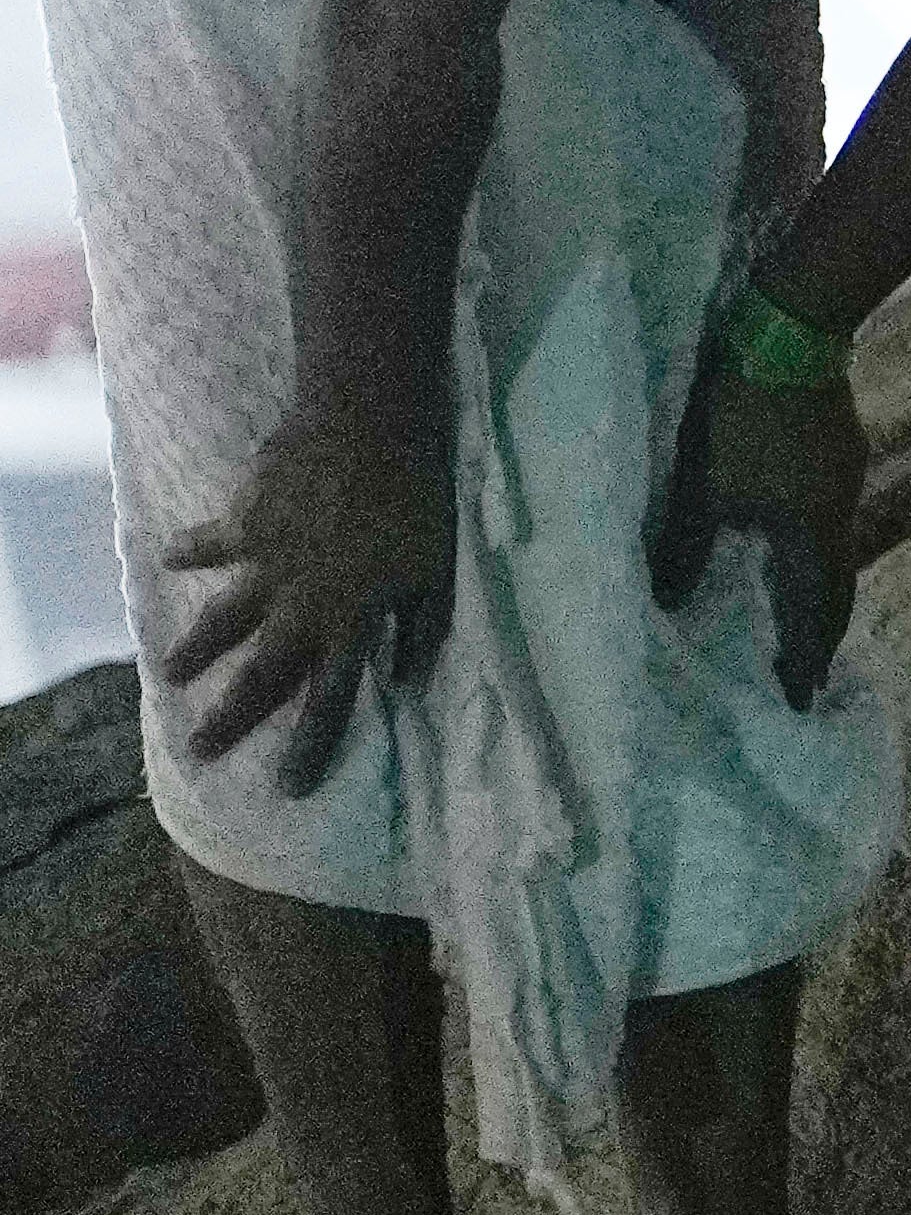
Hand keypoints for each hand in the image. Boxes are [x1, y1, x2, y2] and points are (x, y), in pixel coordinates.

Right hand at [152, 398, 448, 788]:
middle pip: (260, 673)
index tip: (288, 788)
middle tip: (197, 750)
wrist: (370, 425)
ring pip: (221, 621)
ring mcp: (265, 565)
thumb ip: (422, 630)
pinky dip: (189, 549)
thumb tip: (404, 683)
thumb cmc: (417, 496)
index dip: (312, 745)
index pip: (332, 698)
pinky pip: (210, 542)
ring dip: (194, 649)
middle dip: (230, 717)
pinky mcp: (243, 524)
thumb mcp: (438, 570)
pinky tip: (168, 557)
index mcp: (352, 619)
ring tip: (169, 677)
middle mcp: (300, 603)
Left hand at [650, 288, 874, 703]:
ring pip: (837, 549)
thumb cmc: (743, 420)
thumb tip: (668, 606)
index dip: (806, 657)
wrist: (793, 332)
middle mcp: (840, 511)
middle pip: (838, 584)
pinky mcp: (839, 449)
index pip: (816, 611)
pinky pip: (830, 519)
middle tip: (808, 668)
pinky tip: (793, 543)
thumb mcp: (705, 488)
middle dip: (822, 630)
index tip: (801, 698)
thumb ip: (689, 550)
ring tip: (798, 614)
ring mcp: (846, 476)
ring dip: (819, 588)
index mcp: (811, 532)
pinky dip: (814, 549)